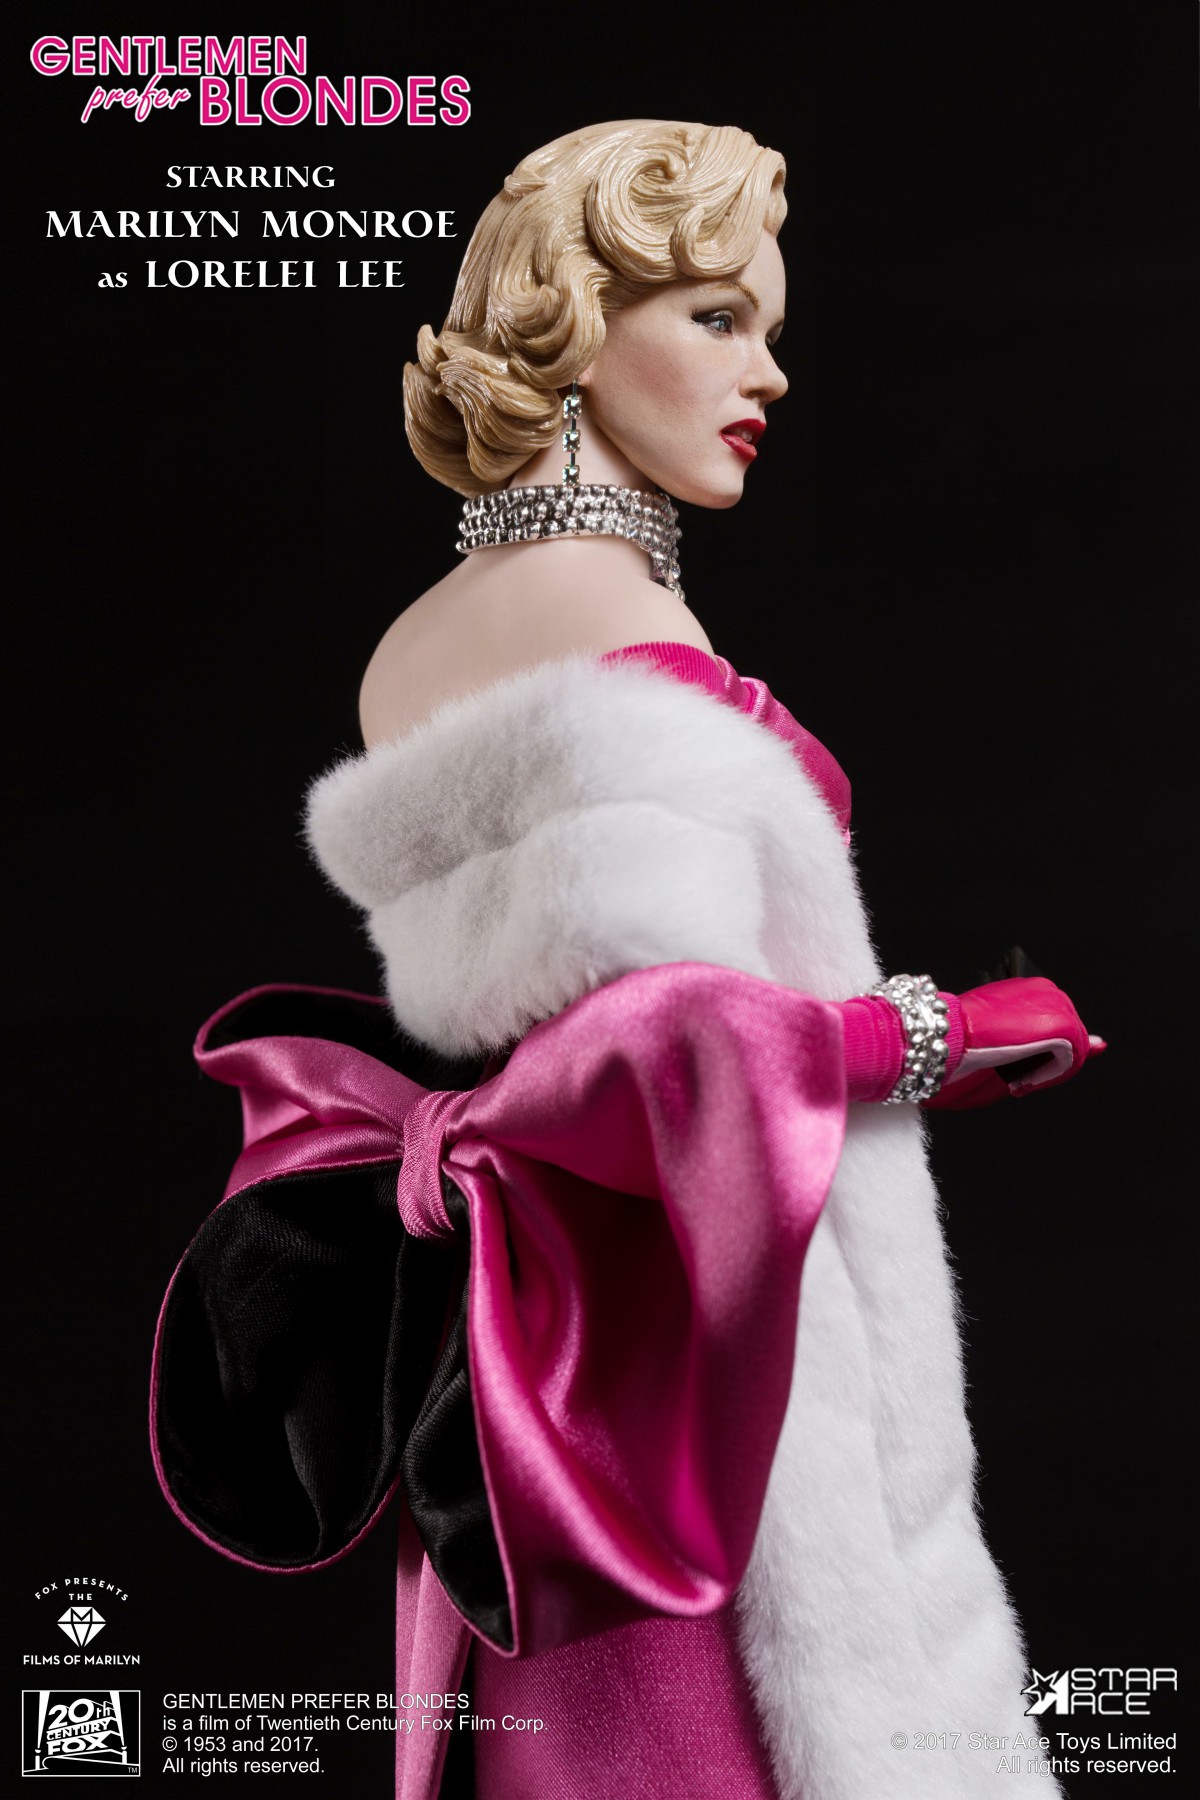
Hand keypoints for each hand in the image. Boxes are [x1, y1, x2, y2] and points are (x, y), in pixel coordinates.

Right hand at [926, 977, 1103, 1110]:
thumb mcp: (1012, 1045)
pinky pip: (1069, 1061)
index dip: (1038, 1057)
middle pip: (1068, 1043)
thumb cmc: (962, 1047)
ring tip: (1013, 1076)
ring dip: (1043, 1072)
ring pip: (1072, 1052)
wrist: (943, 1038)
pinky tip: (1019, 1076)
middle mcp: (1047, 990)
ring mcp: (1055, 1004)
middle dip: (1042, 1065)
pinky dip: (1045, 1077)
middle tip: (1008, 1073)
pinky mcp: (1060, 1025)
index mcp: (1029, 992)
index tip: (1009, 1067)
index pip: (1055, 1032)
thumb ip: (1060, 1046)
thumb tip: (1102, 1044)